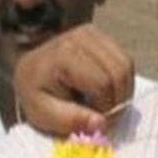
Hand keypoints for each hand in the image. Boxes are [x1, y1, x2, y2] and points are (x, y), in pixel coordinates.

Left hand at [13, 23, 134, 135]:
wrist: (30, 65)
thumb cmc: (35, 90)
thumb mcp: (42, 113)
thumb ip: (70, 120)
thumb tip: (102, 123)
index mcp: (65, 56)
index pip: (102, 83)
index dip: (106, 107)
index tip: (99, 123)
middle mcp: (83, 38)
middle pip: (119, 72)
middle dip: (119, 99)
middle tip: (109, 116)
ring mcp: (95, 34)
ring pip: (127, 64)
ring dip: (124, 90)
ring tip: (110, 104)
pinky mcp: (102, 35)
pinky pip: (126, 59)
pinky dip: (123, 79)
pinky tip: (110, 90)